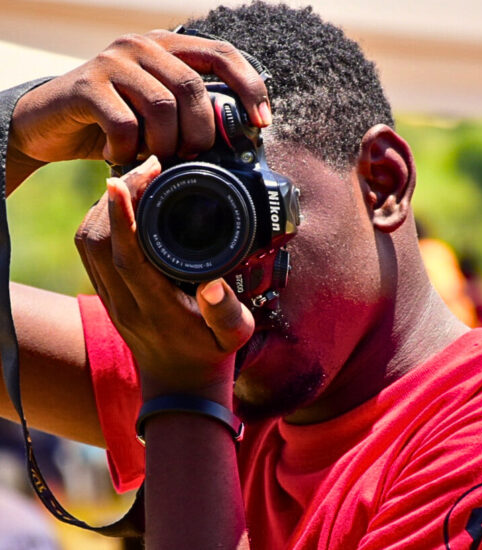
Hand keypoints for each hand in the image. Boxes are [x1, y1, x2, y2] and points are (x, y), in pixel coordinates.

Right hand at [7, 30, 269, 190]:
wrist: (52, 122)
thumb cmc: (116, 123)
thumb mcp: (159, 116)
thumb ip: (191, 115)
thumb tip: (236, 140)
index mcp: (169, 48)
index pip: (222, 53)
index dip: (249, 86)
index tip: (263, 122)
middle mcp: (143, 46)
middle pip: (193, 88)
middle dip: (200, 134)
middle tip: (189, 158)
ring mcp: (113, 62)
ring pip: (161, 107)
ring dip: (165, 145)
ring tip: (154, 159)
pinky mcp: (86, 85)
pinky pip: (123, 124)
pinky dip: (127, 151)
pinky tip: (119, 157)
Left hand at [75, 156, 254, 402]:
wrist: (180, 388)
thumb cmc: (210, 357)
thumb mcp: (234, 336)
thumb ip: (227, 312)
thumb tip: (215, 283)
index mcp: (156, 308)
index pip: (128, 257)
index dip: (122, 216)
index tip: (126, 179)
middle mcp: (126, 303)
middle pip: (98, 243)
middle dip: (113, 199)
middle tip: (144, 171)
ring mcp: (112, 301)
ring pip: (87, 245)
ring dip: (103, 209)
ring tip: (134, 183)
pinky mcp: (109, 298)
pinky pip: (90, 254)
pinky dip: (99, 224)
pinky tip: (121, 210)